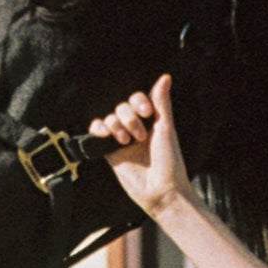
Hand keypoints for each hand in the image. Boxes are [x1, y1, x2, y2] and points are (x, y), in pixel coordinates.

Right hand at [92, 73, 191, 214]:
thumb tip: (165, 76)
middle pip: (121, 107)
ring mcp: (122, 139)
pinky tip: (104, 134)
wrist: (160, 191)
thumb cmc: (170, 162)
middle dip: (128, 117)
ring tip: (126, 141)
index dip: (138, 101)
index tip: (146, 112)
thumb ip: (161, 103)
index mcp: (152, 121)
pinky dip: (98, 128)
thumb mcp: (166, 128)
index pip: (137, 99)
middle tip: (140, 136)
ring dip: (116, 125)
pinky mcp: (109, 152)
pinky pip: (97, 132)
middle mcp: (137, 128)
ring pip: (109, 118)